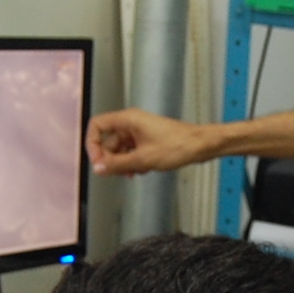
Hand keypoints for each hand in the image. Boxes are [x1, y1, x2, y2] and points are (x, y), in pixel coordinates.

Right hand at [86, 108, 209, 176]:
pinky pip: (131, 152)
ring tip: (134, 172)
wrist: (200, 146)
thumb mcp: (143, 159)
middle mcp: (131, 123)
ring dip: (123, 163)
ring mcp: (139, 132)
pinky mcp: (147, 140)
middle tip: (118, 172)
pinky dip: (133, 162)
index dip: (93, 144)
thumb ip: (117, 164)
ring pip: (120, 149)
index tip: (97, 161)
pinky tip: (142, 170)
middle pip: (108, 141)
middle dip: (111, 159)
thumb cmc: (178, 145)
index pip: (97, 126)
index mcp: (128, 120)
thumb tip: (98, 168)